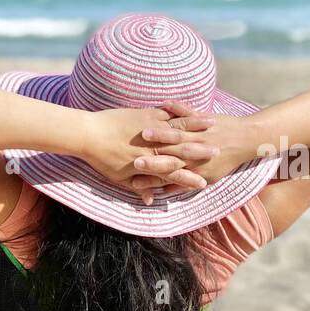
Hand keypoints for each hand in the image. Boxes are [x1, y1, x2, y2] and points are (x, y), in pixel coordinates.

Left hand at [80, 101, 220, 204]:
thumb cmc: (102, 158)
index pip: (176, 172)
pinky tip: (193, 109)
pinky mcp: (147, 113)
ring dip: (198, 127)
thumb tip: (150, 200)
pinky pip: (169, 112)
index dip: (191, 177)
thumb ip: (138, 186)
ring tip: (214, 126)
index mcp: (151, 163)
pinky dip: (182, 112)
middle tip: (221, 151)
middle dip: (204, 150)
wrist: (88, 134)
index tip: (205, 181)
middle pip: (185, 148)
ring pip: (181, 128)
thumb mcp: (119, 177)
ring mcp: (153, 127)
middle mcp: (156, 146)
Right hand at [128, 112, 265, 199]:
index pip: (165, 171)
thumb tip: (166, 193)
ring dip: (158, 131)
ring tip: (142, 131)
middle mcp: (194, 151)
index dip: (148, 172)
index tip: (133, 171)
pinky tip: (164, 103)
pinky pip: (188, 112)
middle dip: (147, 153)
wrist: (248, 140)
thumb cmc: (226, 160)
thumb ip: (184, 183)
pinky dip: (177, 107)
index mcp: (193, 167)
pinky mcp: (203, 119)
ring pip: (174, 133)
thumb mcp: (209, 176)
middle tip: (130, 154)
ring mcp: (198, 134)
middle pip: (166, 153)